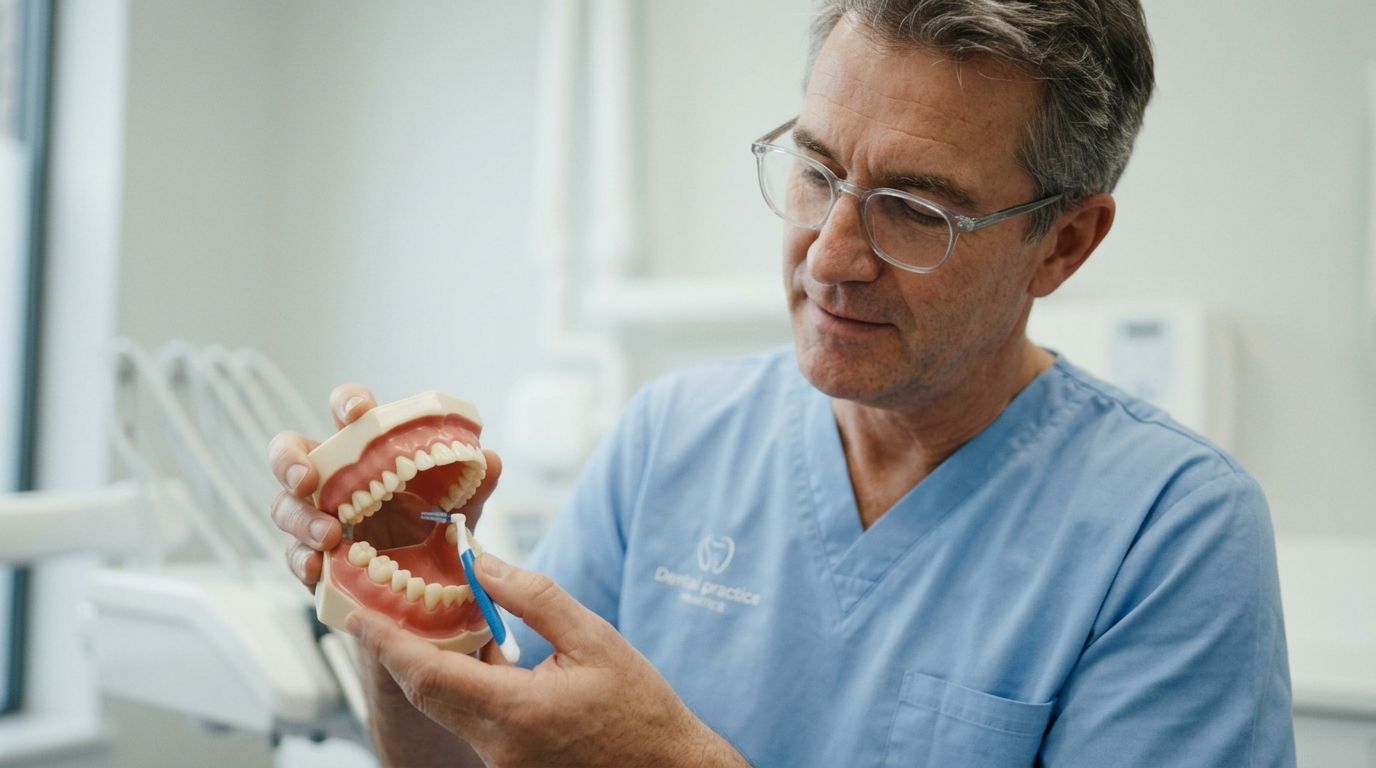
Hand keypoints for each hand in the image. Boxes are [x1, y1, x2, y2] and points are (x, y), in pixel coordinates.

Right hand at [267, 383, 502, 590]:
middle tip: (308, 479)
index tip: (358, 413)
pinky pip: (294, 554)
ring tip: (329, 536)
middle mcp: (333, 478)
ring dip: (300, 519)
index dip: (347, 403)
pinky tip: (316, 568)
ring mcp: (317, 516)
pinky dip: (301, 560)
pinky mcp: (313, 556)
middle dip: (289, 460)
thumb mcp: (459, 508)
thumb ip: (476, 486)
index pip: (349, 413)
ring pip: (285, 507)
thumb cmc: (431, 527)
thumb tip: (489, 458)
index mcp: (367, 451)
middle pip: (289, 452)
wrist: (426, 584)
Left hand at [347, 554, 749, 767]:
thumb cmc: (639, 705)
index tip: (354, 612)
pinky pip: (468, 721)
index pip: (429, 674)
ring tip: (421, 620)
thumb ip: (534, 596)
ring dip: (429, 666)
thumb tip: (481, 562)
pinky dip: (459, 686)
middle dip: (395, 649)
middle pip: (425, 693)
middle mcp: (498, 746)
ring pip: (445, 708)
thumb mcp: (594, 637)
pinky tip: (472, 656)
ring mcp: (500, 763)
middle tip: (373, 608)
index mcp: (517, 711)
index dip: (386, 642)